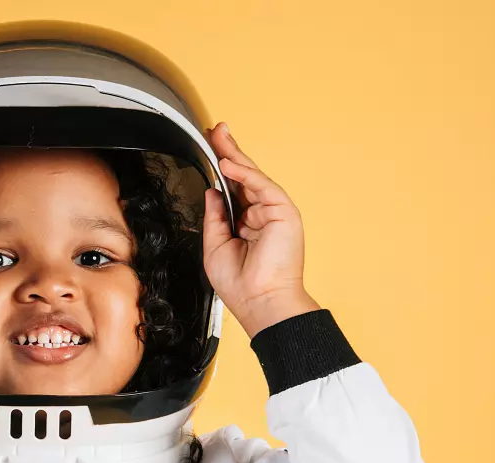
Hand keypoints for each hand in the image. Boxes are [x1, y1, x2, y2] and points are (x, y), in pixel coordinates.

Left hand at [202, 123, 319, 338]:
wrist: (259, 301)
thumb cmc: (241, 284)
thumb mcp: (216, 246)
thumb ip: (214, 217)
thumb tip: (212, 192)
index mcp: (246, 223)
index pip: (233, 190)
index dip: (222, 170)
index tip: (211, 149)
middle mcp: (261, 214)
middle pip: (243, 177)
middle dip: (228, 152)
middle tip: (216, 130)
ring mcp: (274, 211)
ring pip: (252, 177)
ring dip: (234, 155)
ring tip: (219, 137)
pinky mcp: (283, 211)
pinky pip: (261, 186)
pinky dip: (244, 173)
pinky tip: (228, 164)